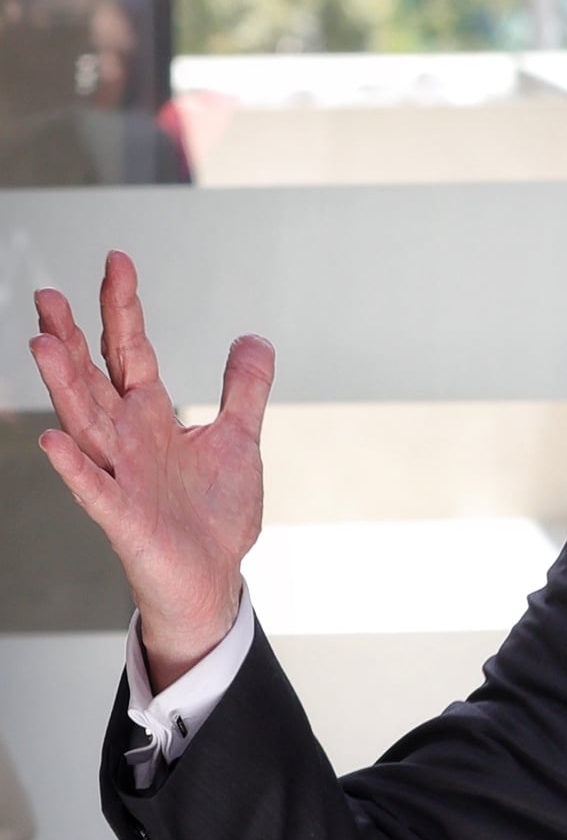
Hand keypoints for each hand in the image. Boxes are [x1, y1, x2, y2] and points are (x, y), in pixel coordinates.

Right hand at [28, 251, 272, 687]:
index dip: (123, 309)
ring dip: (64, 385)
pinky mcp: (123, 517)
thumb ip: (244, 390)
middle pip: (93, 379)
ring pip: (85, 423)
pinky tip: (54, 439)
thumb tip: (253, 339)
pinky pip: (94, 488)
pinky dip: (75, 465)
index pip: (131, 352)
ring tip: (41, 342)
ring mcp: (121, 476)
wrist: (212, 578)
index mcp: (154, 418)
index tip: (117, 261)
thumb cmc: (214, 515)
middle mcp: (129, 440)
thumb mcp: (238, 440)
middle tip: (48, 295)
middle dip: (71, 339)